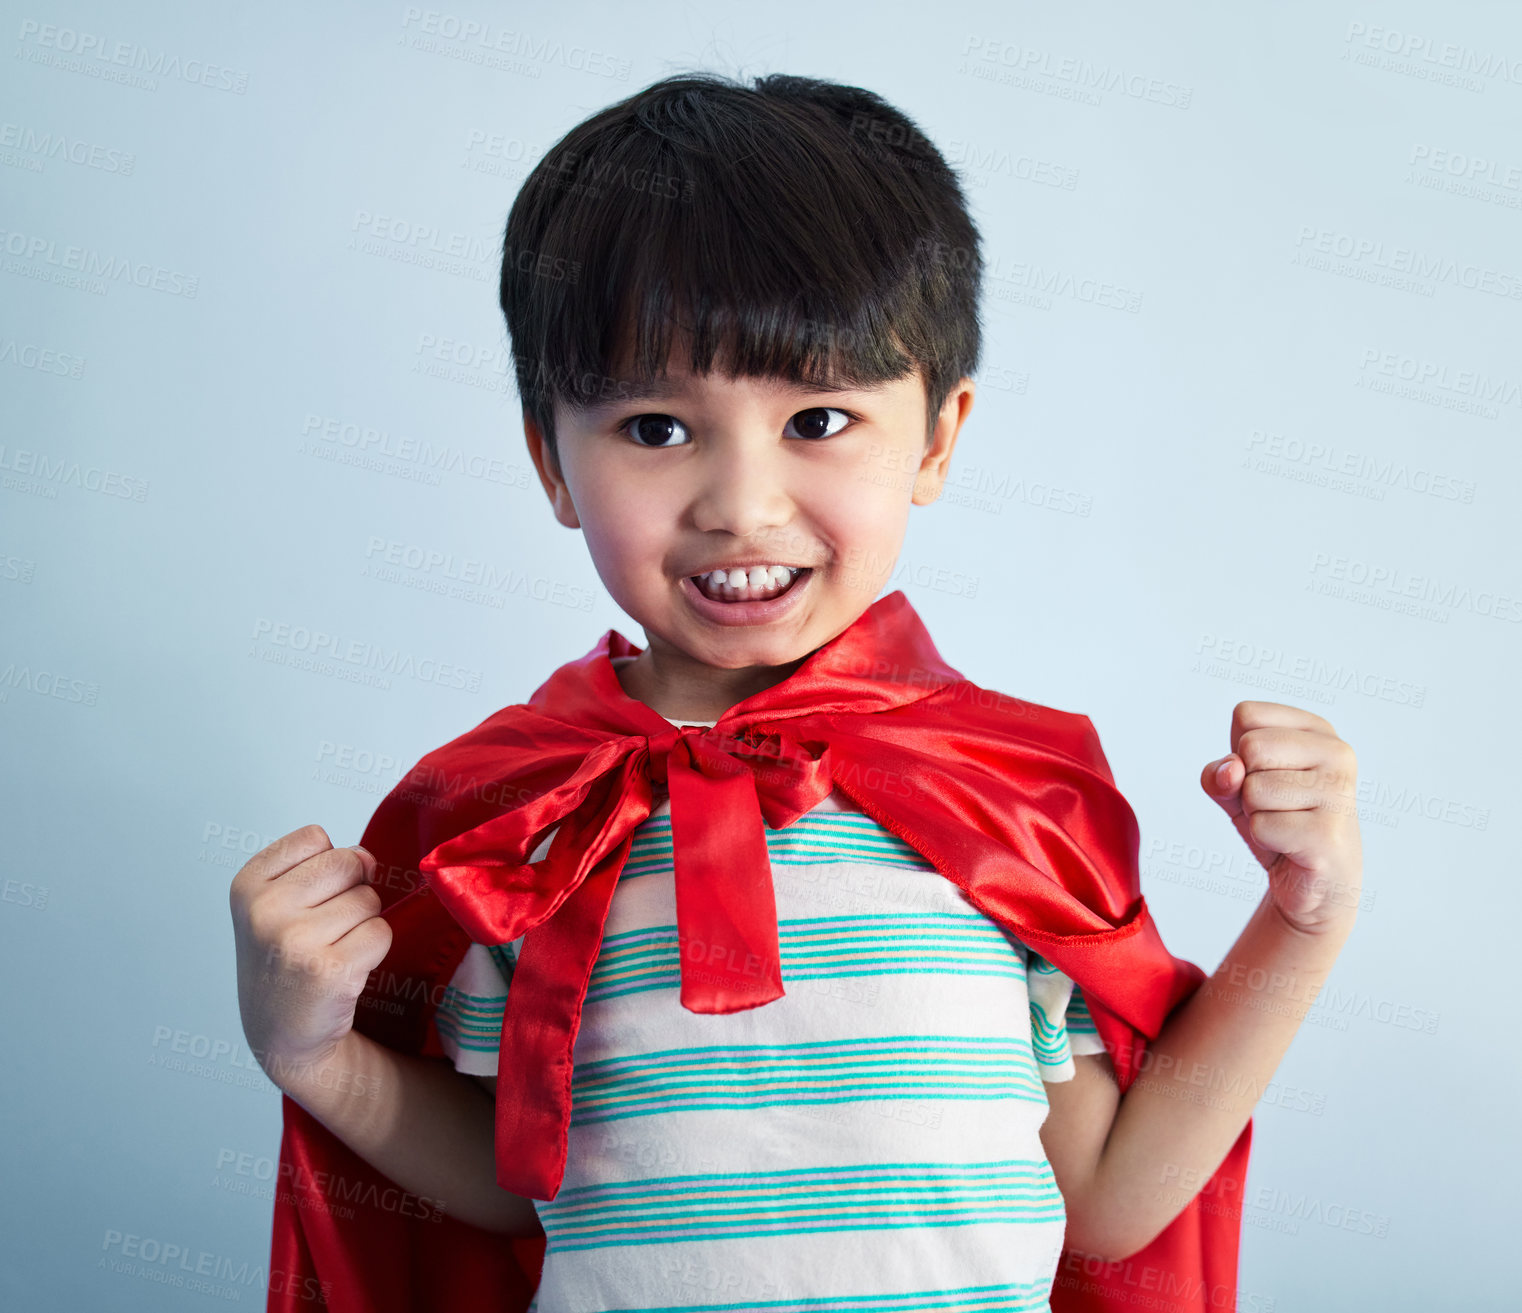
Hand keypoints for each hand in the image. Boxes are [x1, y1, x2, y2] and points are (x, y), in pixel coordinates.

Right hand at [228, 825, 392, 1091]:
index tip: (306, 902)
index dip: (327, 867)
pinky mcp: (329, 970)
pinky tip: (345, 971)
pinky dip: (374, 950)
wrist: (283, 1037)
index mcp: (246, 885)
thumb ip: (322, 865)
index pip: (316, 837)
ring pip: (369, 899)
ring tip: (332, 951)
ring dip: (363, 924)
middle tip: (327, 929)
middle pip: (348, 863)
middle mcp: (263, 910)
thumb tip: (368, 858)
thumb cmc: (289, 959)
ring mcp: (293, 941)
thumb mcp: (280, 903)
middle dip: (352, 891)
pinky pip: (381, 932)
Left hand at [1199, 701, 1362, 934]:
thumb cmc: (1279, 822)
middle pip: (1250, 747)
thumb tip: (1230, 770)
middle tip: (1277, 806)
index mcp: (1317, 729)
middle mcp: (1338, 753)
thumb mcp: (1236, 788)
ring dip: (1256, 815)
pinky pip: (1260, 826)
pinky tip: (1292, 845)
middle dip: (1246, 784)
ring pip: (1252, 789)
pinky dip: (1264, 840)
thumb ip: (1220, 772)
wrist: (1314, 882)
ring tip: (1287, 825)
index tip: (1269, 776)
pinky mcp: (1328, 834)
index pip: (1246, 715)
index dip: (1239, 752)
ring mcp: (1339, 793)